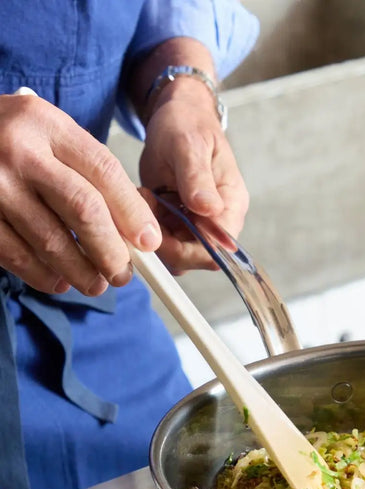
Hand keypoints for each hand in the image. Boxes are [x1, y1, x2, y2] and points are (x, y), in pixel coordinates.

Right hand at [0, 92, 161, 294]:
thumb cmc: (12, 140)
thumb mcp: (51, 136)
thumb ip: (90, 174)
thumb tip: (135, 232)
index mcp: (48, 125)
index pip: (105, 172)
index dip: (133, 213)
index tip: (149, 242)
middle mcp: (18, 150)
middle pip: (84, 209)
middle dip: (111, 251)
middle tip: (123, 274)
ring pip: (51, 240)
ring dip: (80, 271)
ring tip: (96, 284)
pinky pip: (16, 254)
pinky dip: (42, 275)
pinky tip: (58, 281)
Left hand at [138, 77, 248, 274]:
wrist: (177, 115)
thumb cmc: (187, 124)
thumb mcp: (189, 146)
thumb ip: (197, 178)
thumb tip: (209, 209)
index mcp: (231, 205)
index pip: (219, 248)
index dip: (190, 250)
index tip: (159, 232)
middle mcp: (218, 220)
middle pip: (197, 256)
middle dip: (166, 243)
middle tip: (146, 206)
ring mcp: (197, 223)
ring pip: (177, 253)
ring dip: (154, 235)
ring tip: (145, 197)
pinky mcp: (177, 222)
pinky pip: (163, 240)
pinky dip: (147, 227)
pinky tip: (144, 199)